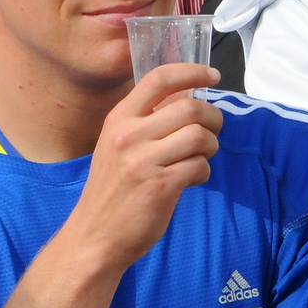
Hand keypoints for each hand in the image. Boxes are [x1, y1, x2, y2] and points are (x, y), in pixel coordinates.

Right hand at [60, 63, 222, 274]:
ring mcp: (143, 161)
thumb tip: (186, 96)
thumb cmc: (111, 191)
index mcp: (118, 119)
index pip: (158, 79)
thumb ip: (146, 121)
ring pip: (199, 135)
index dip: (191, 72)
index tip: (212, 76)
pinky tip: (191, 180)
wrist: (95, 236)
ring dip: (210, 146)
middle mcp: (128, 135)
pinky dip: (203, 172)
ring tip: (200, 158)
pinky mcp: (159, 186)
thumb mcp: (117, 147)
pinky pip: (200, 166)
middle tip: (212, 132)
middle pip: (189, 107)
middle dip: (212, 118)